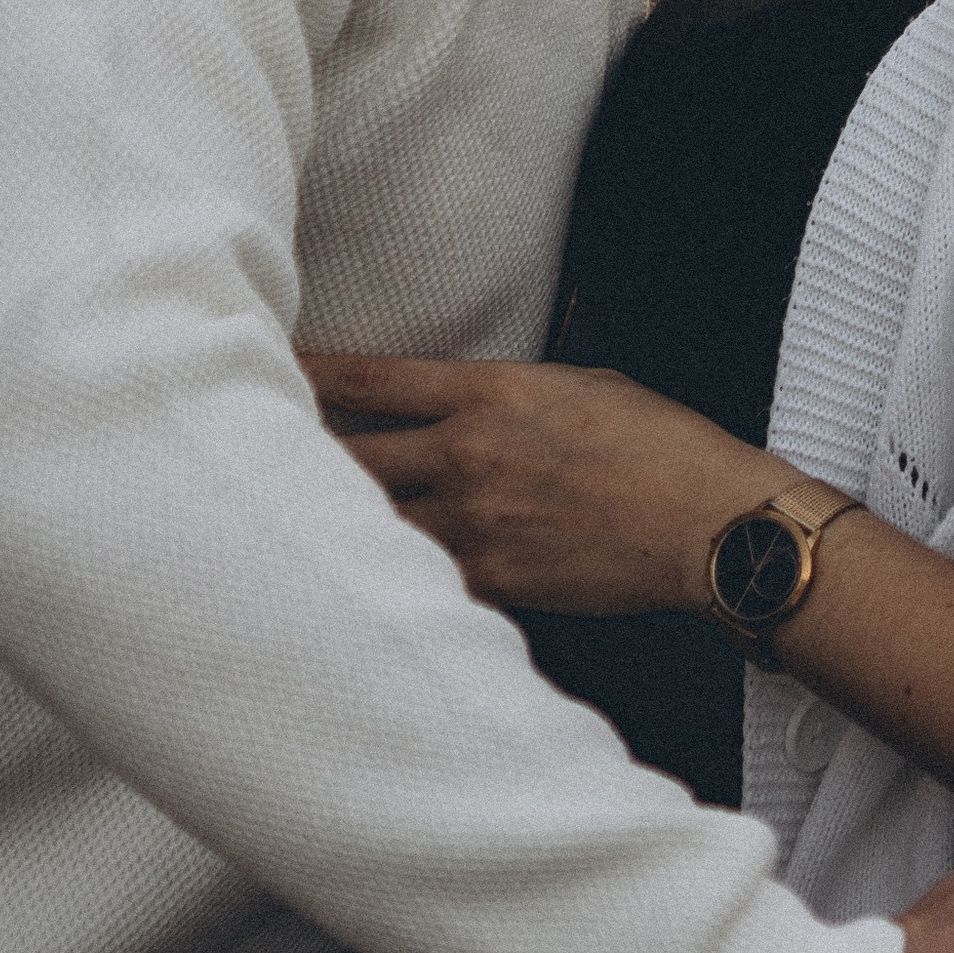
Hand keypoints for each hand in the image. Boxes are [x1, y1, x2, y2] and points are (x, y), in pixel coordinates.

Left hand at [302, 349, 779, 615]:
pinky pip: (417, 577)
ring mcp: (473, 522)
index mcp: (491, 393)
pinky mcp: (490, 580)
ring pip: (370, 520)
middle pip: (348, 454)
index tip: (271, 369)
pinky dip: (389, 576)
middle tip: (245, 453)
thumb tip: (467, 411)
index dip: (312, 374)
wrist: (708, 523)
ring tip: (281, 526)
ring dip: (331, 522)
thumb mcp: (583, 389)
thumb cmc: (662, 447)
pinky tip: (357, 584)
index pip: (372, 380)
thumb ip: (511, 398)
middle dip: (295, 454)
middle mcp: (468, 454)